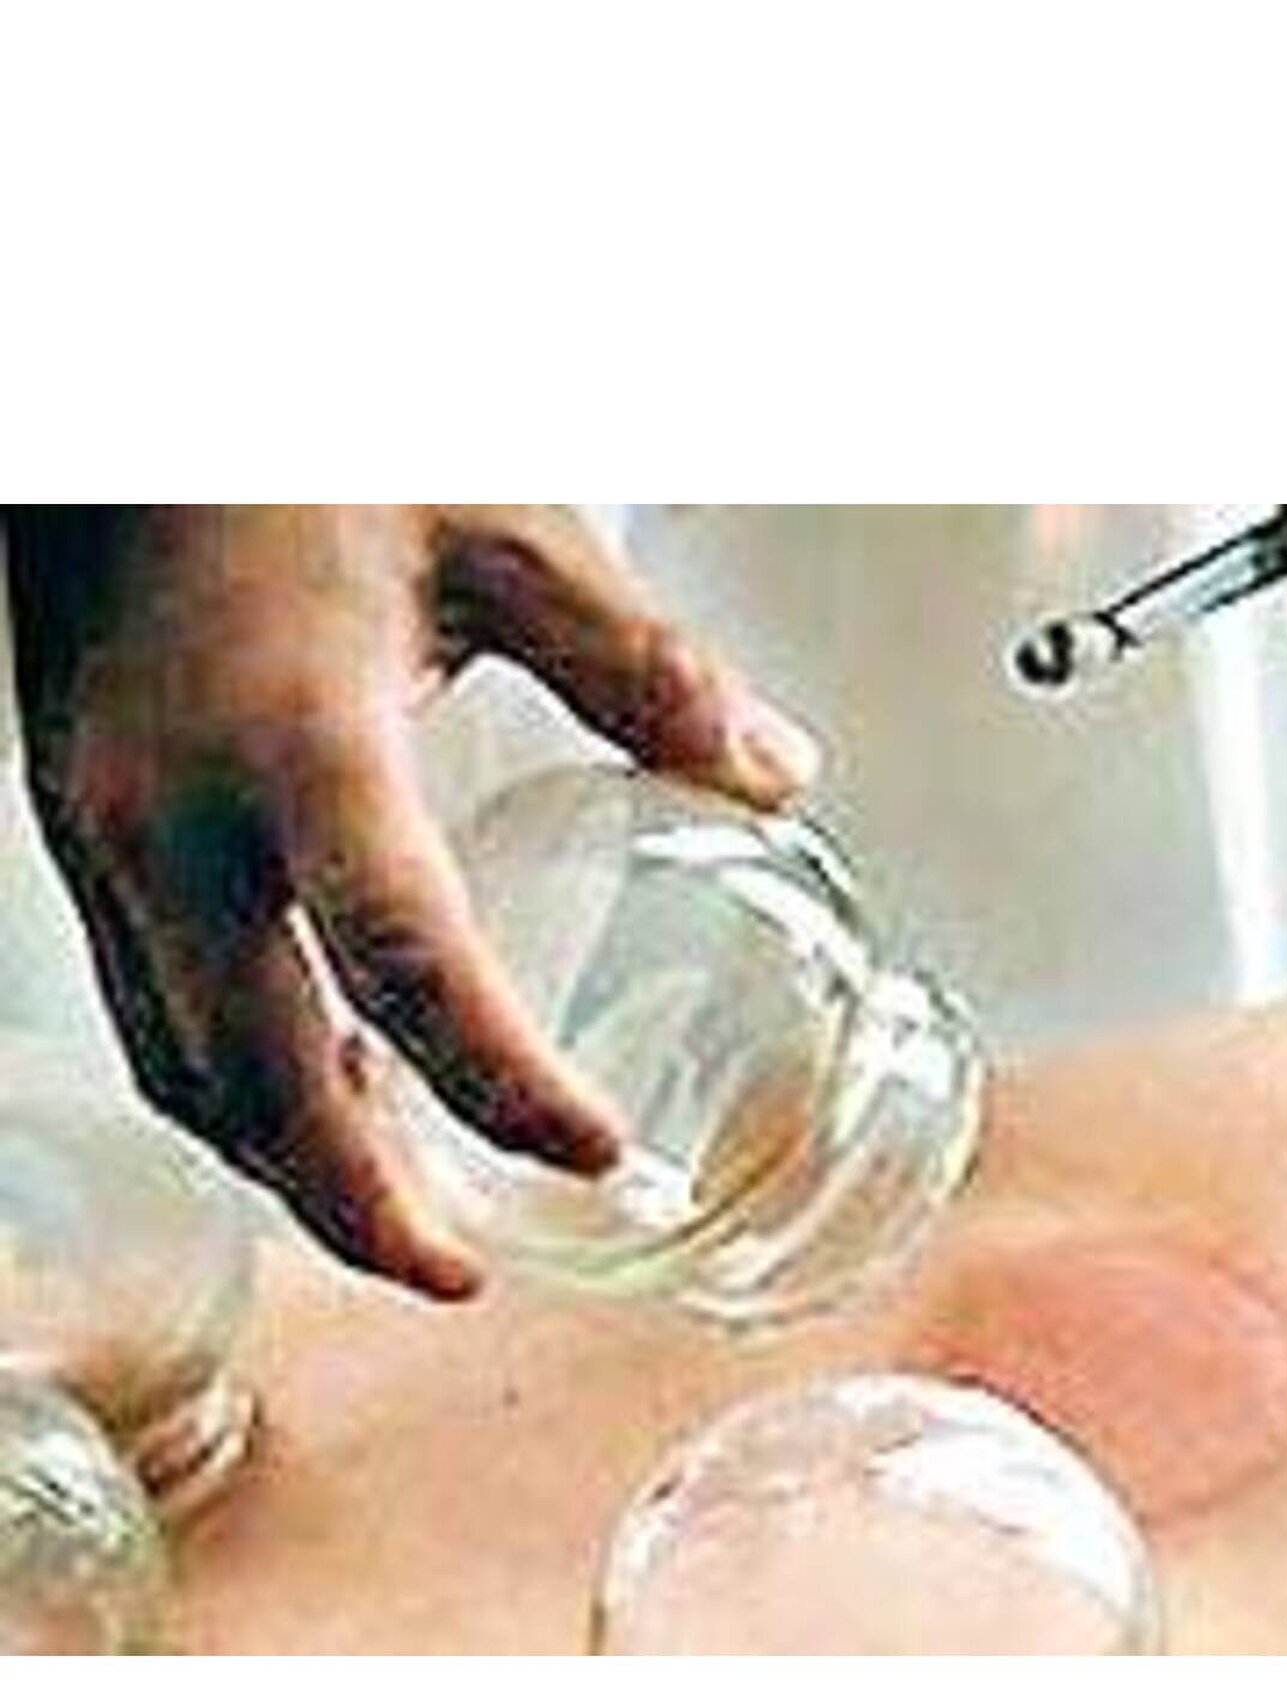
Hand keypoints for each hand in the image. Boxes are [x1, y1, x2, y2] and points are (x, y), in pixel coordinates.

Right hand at [5, 506, 819, 1299]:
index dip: (506, 1083)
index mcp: (302, 741)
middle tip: (463, 1275)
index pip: (409, 963)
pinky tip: (315, 1093)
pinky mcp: (86, 840)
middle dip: (359, 1207)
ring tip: (401, 1216)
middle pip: (260, 1078)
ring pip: (186, 1067)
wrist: (114, 401)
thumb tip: (774, 772)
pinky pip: (149, 1012)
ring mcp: (110, 839)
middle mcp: (181, 816)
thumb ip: (641, 666)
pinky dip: (232, 1088)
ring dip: (287, 1165)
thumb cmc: (297, 447)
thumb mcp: (499, 530)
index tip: (596, 1152)